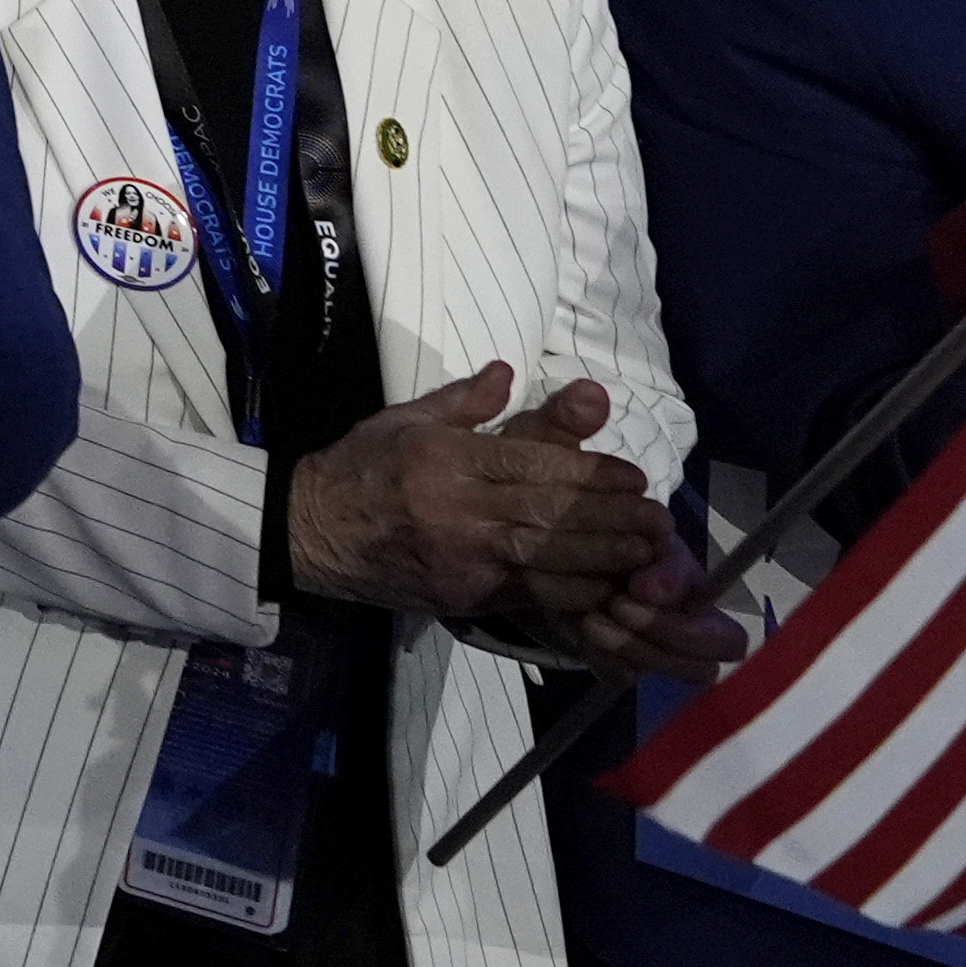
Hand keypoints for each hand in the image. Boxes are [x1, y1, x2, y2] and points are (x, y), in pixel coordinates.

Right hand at [282, 363, 687, 630]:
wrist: (307, 532)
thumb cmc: (358, 468)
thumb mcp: (401, 419)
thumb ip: (462, 401)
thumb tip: (509, 371)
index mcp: (442, 457)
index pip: (530, 463)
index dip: (588, 473)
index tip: (632, 476)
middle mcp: (455, 508)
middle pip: (547, 513)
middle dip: (610, 519)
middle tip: (658, 520)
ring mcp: (459, 557)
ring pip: (545, 558)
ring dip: (604, 559)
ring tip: (647, 555)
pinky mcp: (460, 595)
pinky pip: (526, 595)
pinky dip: (571, 594)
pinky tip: (606, 589)